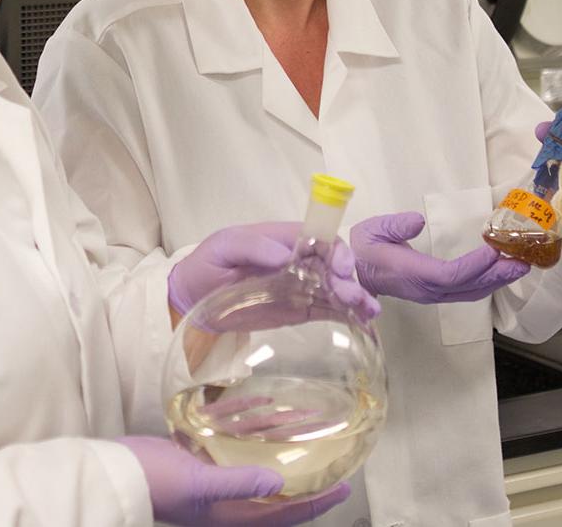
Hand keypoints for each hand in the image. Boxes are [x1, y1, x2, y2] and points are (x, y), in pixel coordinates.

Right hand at [118, 436, 349, 524]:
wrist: (117, 471)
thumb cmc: (158, 483)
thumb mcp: (200, 485)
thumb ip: (239, 482)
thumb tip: (279, 478)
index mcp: (231, 514)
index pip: (284, 511)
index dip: (316, 501)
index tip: (345, 487)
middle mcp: (227, 496)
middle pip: (276, 485)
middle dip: (304, 470)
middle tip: (332, 454)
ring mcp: (212, 473)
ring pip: (255, 455)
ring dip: (279, 437)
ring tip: (305, 419)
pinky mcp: (197, 452)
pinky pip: (230, 435)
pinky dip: (246, 419)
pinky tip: (261, 400)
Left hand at [169, 223, 377, 321]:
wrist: (193, 300)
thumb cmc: (207, 264)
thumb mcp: (224, 247)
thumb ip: (252, 246)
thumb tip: (284, 254)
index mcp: (282, 238)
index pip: (318, 238)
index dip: (335, 249)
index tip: (340, 267)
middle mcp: (297, 260)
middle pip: (333, 263)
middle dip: (348, 277)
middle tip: (352, 296)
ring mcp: (301, 286)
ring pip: (336, 287)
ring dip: (355, 296)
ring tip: (368, 311)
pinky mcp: (299, 310)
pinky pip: (328, 309)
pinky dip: (348, 314)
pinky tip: (364, 322)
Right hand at [351, 212, 527, 303]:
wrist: (353, 274)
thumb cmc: (362, 249)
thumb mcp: (372, 230)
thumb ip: (395, 226)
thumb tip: (417, 220)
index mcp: (411, 273)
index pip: (450, 274)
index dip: (474, 265)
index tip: (495, 250)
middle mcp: (426, 289)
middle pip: (468, 287)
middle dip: (497, 275)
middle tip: (523, 261)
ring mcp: (431, 294)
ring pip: (470, 292)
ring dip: (496, 280)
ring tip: (519, 266)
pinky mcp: (434, 294)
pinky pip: (465, 292)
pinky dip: (485, 282)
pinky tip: (498, 273)